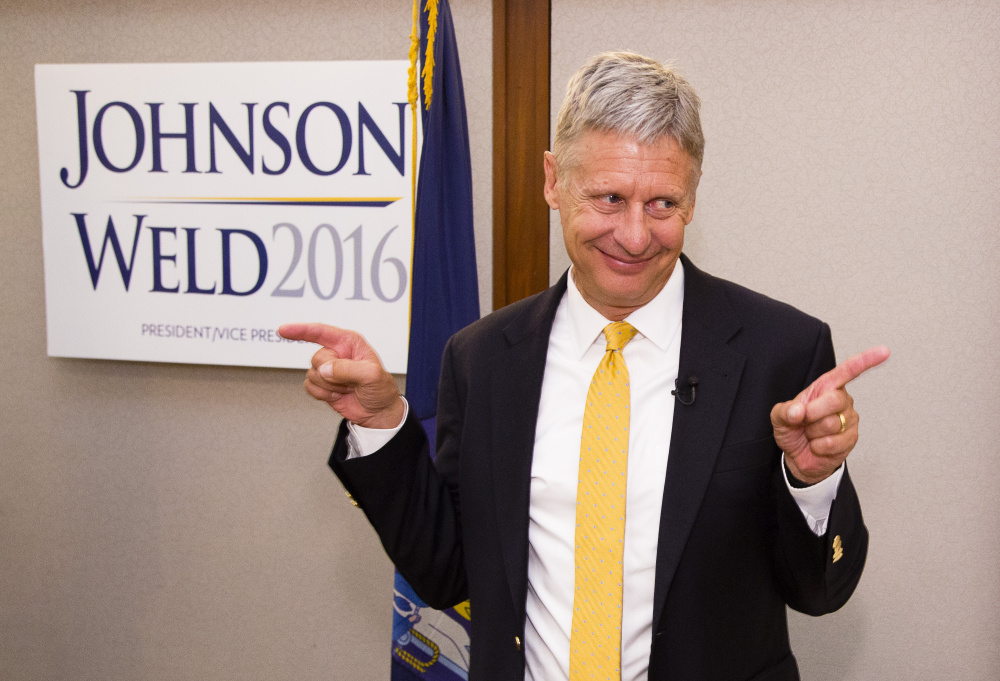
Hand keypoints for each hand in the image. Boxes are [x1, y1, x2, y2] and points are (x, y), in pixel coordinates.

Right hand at [278, 323, 404, 428]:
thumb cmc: (380, 389)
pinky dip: (323, 394)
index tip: (283, 330)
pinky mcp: (321, 384)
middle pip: (316, 358)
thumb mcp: (372, 375)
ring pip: (312, 374)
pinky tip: (338, 395)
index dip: (300, 330)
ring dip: (330, 386)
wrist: (378, 412)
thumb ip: (347, 369)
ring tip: (347, 388)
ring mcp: (328, 369)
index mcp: (349, 342)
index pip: (321, 332)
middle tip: (351, 381)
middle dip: (333, 374)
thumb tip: (324, 369)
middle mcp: (336, 353)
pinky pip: (309, 387)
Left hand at [771, 345, 889, 483]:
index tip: (884, 351)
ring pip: (832, 424)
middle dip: (812, 413)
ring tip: (810, 433)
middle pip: (834, 400)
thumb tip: (798, 411)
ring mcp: (849, 419)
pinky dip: (818, 446)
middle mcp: (841, 400)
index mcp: (825, 387)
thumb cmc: (792, 430)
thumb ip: (785, 411)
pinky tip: (817, 445)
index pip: (847, 371)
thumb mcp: (779, 417)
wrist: (796, 455)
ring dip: (813, 432)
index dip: (865, 361)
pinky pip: (833, 443)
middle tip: (802, 420)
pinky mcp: (851, 439)